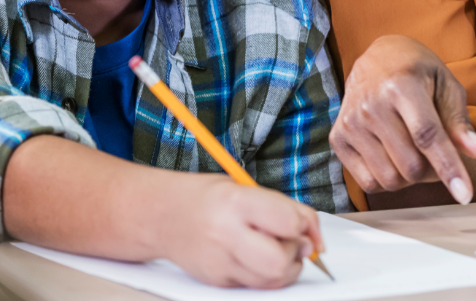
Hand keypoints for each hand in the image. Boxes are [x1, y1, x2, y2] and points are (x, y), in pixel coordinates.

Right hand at [160, 175, 323, 288]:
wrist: (161, 215)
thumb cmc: (207, 198)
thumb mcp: (244, 188)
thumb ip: (282, 208)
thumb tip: (314, 239)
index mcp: (235, 202)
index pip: (288, 222)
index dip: (302, 224)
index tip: (298, 221)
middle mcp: (226, 234)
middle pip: (280, 261)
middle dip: (295, 253)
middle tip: (290, 242)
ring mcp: (220, 262)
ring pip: (272, 280)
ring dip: (284, 267)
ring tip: (272, 249)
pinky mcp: (218, 281)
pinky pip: (255, 286)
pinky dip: (262, 274)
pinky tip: (252, 257)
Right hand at [332, 35, 475, 200]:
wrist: (377, 59)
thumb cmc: (417, 73)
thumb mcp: (446, 85)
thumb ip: (460, 121)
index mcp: (401, 85)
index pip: (427, 136)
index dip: (448, 168)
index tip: (464, 195)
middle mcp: (371, 104)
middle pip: (411, 166)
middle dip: (433, 171)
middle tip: (436, 153)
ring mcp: (351, 123)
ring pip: (390, 179)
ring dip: (410, 177)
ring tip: (413, 152)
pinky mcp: (338, 138)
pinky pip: (369, 183)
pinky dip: (387, 179)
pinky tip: (391, 156)